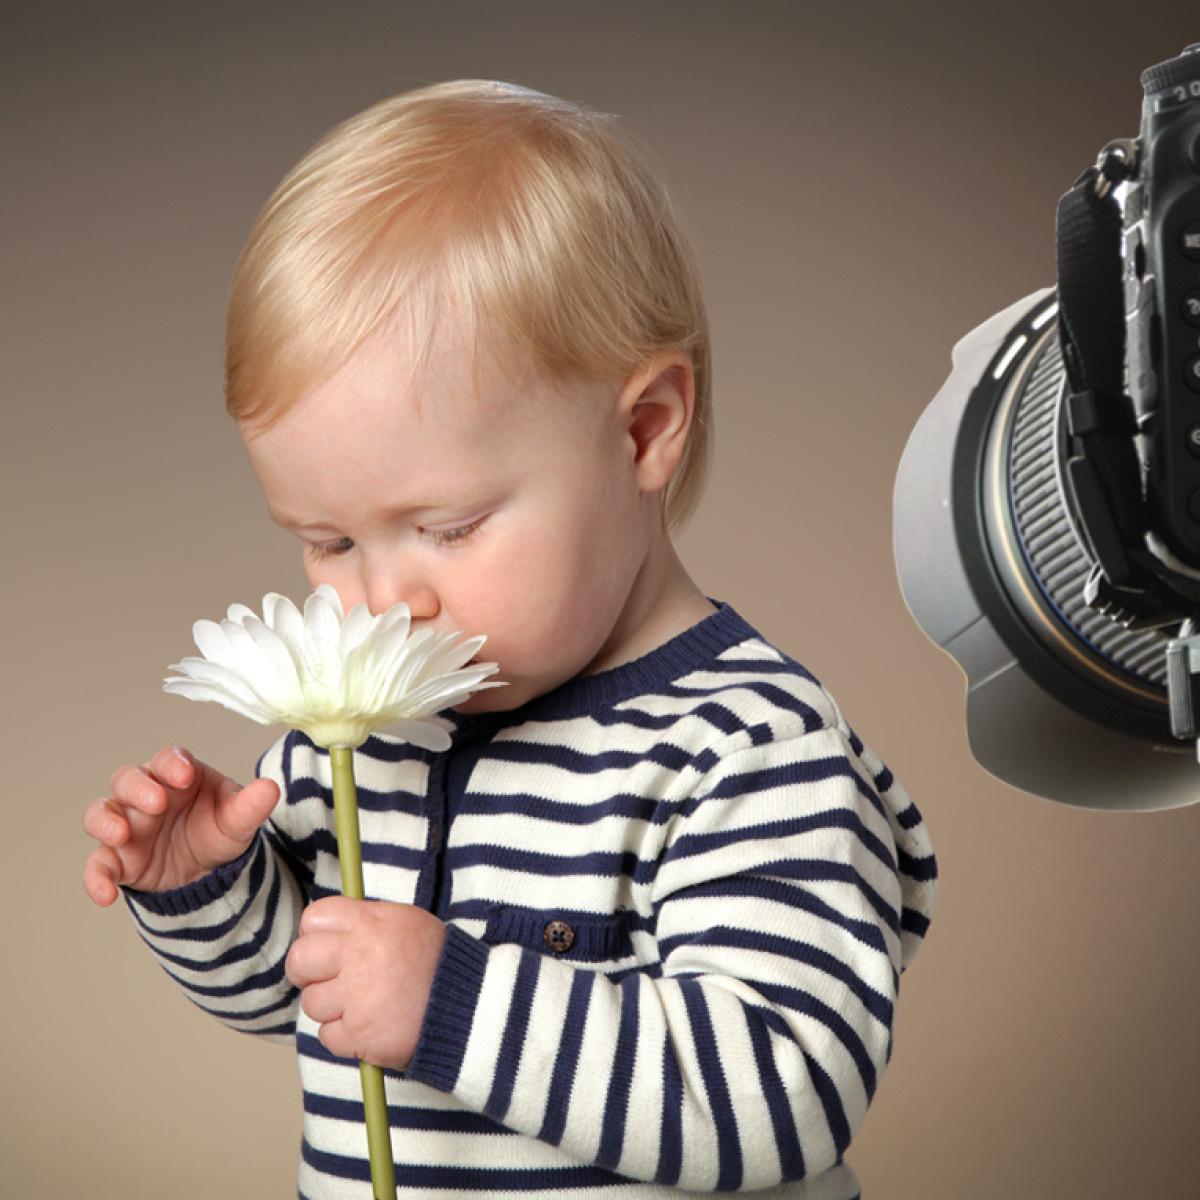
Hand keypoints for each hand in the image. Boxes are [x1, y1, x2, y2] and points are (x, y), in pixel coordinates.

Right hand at [82, 745, 279, 905]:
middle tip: (157, 802)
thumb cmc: (218, 829)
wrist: (209, 872)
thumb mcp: (238, 820)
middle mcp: (147, 796)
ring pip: (101, 812)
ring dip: (106, 821)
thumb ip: (250, 806)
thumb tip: (271, 788)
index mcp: (177, 776)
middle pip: (128, 779)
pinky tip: (105, 894)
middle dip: (139, 788)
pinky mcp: (119, 860)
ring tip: (120, 834)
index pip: (168, 759)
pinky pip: (98, 865)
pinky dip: (96, 879)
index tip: (184, 775)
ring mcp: (128, 826)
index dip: (172, 763)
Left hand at [285, 896, 445, 1070]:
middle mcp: (360, 956)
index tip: (324, 947)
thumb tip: (327, 926)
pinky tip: (371, 1025)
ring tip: (364, 1004)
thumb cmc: (435, 963)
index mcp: (371, 923)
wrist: (470, 1006)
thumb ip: (366, 921)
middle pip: (300, 960)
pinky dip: (345, 1036)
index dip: (314, 934)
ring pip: (313, 1002)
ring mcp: (358, 996)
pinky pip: (328, 1035)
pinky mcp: (360, 1033)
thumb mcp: (406, 923)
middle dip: (306, 972)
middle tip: (326, 979)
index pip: (315, 918)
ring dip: (333, 1008)